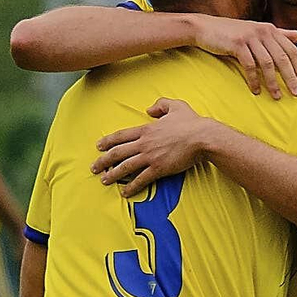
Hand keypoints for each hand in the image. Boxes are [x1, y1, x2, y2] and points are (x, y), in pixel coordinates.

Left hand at [92, 98, 214, 195]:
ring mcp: (150, 157)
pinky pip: (141, 179)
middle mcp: (144, 143)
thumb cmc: (192, 122)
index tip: (98, 146)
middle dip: (103, 161)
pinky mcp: (159, 168)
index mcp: (147, 129)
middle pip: (117, 153)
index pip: (121, 136)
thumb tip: (149, 109)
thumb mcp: (176, 106)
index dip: (108, 141)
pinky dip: (131, 186)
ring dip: (112, 175)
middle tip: (94, 167)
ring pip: (125, 167)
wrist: (203, 137)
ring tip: (104, 180)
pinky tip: (125, 192)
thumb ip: (160, 105)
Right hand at [189, 15, 296, 98]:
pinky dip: (253, 80)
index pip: (290, 49)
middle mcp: (263, 32)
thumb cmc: (232, 32)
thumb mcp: (257, 30)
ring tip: (277, 96)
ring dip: (273, 82)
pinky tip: (256, 91)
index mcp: (270, 29)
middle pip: (282, 58)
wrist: (204, 28)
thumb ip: (278, 34)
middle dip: (291, 77)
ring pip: (267, 64)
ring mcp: (250, 37)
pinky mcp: (237, 44)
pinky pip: (250, 66)